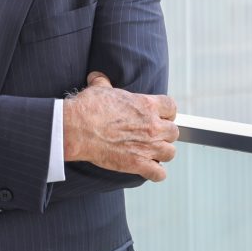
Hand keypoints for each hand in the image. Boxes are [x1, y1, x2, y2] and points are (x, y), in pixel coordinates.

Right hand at [63, 72, 177, 181]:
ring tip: (151, 152)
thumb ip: (104, 82)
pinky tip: (148, 168)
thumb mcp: (99, 88)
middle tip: (153, 135)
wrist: (77, 128)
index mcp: (146, 105)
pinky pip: (159, 174)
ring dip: (162, 153)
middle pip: (174, 132)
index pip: (171, 107)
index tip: (160, 116)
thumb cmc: (88, 107)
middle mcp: (152, 126)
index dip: (167, 112)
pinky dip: (156, 173)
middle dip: (165, 134)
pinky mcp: (138, 164)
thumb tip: (97, 77)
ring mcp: (147, 146)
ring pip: (170, 153)